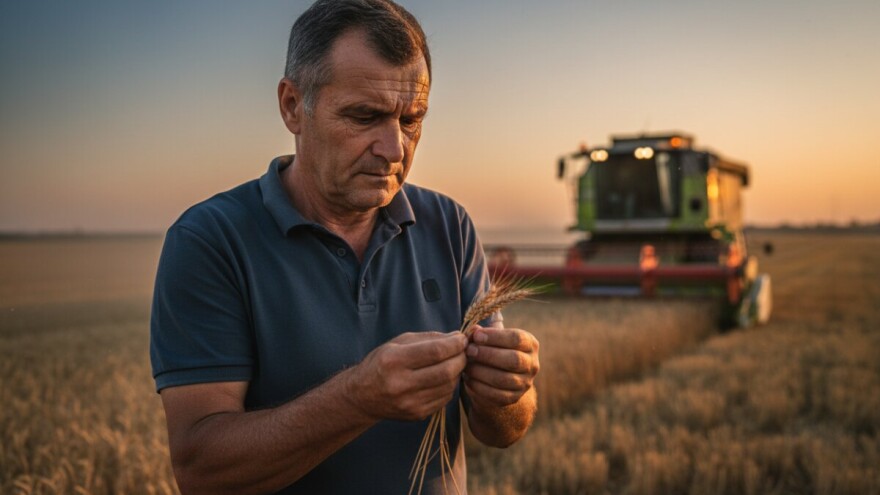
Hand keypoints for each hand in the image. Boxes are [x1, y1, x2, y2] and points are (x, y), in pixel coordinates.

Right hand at [346, 331, 467, 421]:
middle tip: (463, 351)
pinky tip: (444, 378)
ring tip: (453, 363)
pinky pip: (444, 398)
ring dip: (457, 372)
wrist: (363, 396)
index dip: (455, 344)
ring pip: (449, 386)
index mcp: (394, 360)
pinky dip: (449, 386)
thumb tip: (458, 337)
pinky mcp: (417, 414)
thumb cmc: (382, 363)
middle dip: (461, 358)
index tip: (462, 338)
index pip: (436, 351)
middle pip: (446, 371)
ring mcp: (410, 403)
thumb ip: (429, 338)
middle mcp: (401, 384)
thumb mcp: (398, 343)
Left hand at [464, 326, 539, 408]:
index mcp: (530, 344)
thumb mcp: (492, 338)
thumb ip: (483, 333)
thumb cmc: (494, 350)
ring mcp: (525, 383)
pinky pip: (496, 395)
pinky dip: (479, 386)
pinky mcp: (513, 398)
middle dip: (488, 354)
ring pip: (503, 379)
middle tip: (469, 350)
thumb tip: (474, 329)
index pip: (516, 338)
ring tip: (466, 365)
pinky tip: (468, 378)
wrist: (498, 376)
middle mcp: (532, 364)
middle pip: (514, 359)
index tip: (476, 335)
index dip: (495, 336)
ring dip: (481, 371)